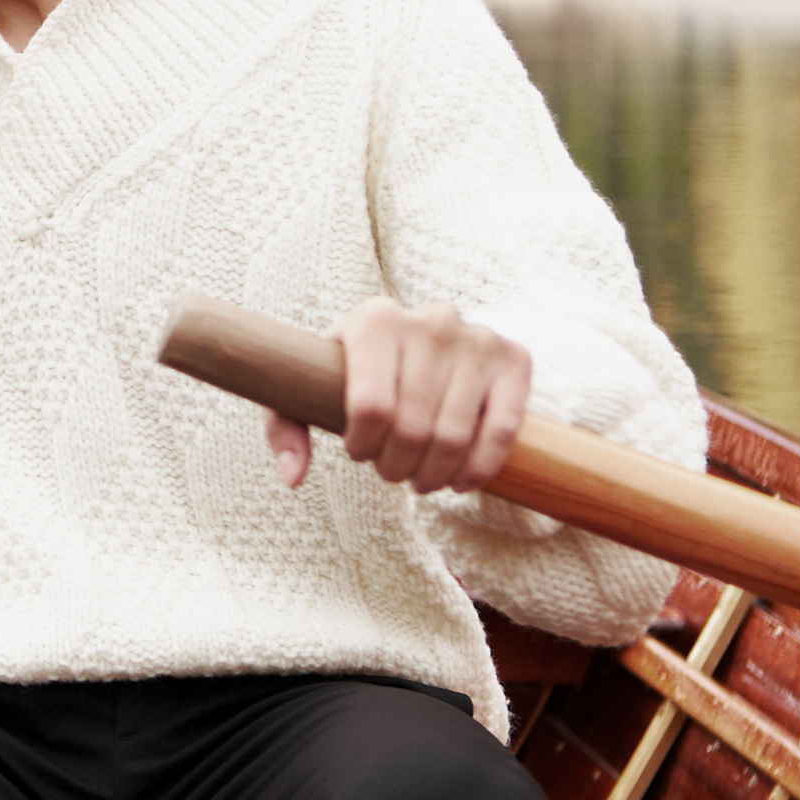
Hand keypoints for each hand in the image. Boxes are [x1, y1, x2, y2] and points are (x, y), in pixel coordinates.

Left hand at [265, 298, 530, 494]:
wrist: (416, 340)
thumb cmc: (352, 371)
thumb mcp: (309, 387)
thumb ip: (285, 428)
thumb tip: (293, 477)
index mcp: (375, 319)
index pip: (370, 406)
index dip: (363, 446)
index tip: (358, 453)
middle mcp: (431, 320)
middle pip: (414, 427)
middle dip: (397, 466)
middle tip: (391, 471)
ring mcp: (477, 337)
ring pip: (456, 435)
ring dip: (434, 474)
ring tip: (419, 477)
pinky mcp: (514, 358)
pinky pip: (502, 431)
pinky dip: (479, 468)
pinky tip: (458, 480)